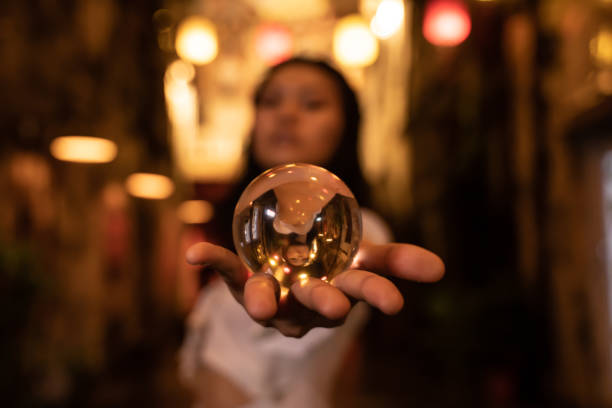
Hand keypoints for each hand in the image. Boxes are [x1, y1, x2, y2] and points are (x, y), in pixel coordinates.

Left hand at [185, 240, 443, 336]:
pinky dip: (213, 260)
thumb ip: (397, 262)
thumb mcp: (364, 259)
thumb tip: (442, 269)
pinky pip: (229, 272)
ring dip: (263, 297)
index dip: (378, 295)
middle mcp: (306, 301)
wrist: (290, 272)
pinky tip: (195, 253)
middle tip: (335, 307)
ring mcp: (274, 296)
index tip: (395, 304)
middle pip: (318, 304)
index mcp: (340, 290)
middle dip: (326, 304)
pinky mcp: (244, 283)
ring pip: (270, 300)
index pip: (363, 292)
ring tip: (260, 298)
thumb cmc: (330, 267)